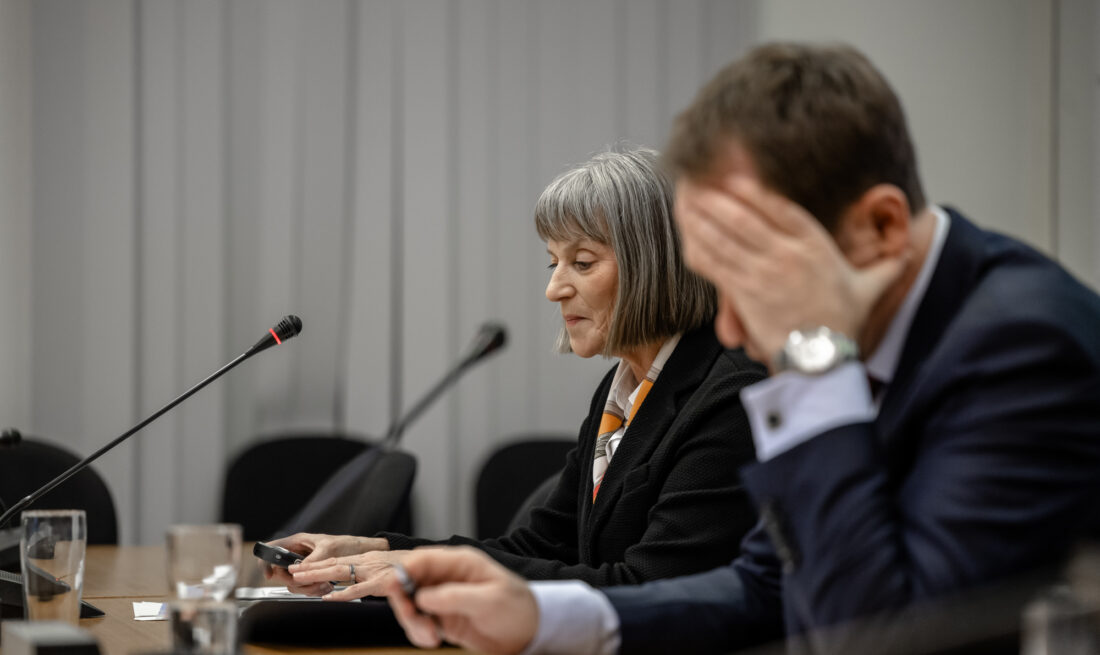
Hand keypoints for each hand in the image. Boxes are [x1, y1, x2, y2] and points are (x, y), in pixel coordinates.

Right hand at [260, 533, 387, 595]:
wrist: (362, 553)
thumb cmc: (347, 544)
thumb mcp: (328, 550)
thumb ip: (311, 561)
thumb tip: (297, 571)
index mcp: (298, 541)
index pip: (272, 549)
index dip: (265, 562)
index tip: (269, 574)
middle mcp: (298, 553)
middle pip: (280, 572)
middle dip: (293, 581)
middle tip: (307, 582)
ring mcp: (303, 566)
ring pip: (292, 583)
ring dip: (306, 588)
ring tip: (322, 584)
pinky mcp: (311, 576)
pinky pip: (304, 587)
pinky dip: (313, 590)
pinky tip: (325, 586)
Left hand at [289, 549, 403, 599]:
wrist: (429, 563)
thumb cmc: (408, 568)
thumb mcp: (384, 567)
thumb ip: (367, 574)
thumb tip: (353, 582)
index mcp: (366, 560)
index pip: (336, 561)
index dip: (316, 564)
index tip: (299, 567)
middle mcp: (367, 562)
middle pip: (334, 564)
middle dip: (311, 568)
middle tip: (292, 570)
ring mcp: (373, 572)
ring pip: (341, 572)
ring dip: (319, 575)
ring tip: (302, 578)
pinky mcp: (382, 583)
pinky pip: (359, 589)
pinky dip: (343, 593)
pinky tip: (330, 596)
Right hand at [386, 547, 537, 653]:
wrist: (529, 632)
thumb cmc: (516, 607)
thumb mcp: (490, 600)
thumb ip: (456, 596)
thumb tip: (423, 597)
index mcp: (460, 563)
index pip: (423, 559)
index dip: (404, 570)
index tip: (393, 587)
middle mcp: (447, 578)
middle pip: (409, 582)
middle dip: (403, 601)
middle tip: (411, 618)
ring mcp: (442, 599)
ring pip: (410, 605)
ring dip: (412, 621)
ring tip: (431, 636)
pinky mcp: (442, 619)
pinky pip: (418, 624)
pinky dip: (419, 633)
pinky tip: (433, 639)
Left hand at [676, 176, 907, 366]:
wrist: (822, 362)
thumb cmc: (842, 325)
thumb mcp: (871, 289)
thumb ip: (888, 264)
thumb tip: (911, 247)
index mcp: (815, 247)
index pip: (781, 208)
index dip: (756, 188)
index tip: (736, 172)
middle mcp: (786, 255)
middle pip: (745, 216)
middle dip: (719, 195)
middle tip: (698, 177)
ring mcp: (762, 274)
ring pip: (724, 236)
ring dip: (702, 214)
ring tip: (685, 194)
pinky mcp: (743, 295)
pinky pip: (714, 263)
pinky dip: (698, 243)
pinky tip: (687, 230)